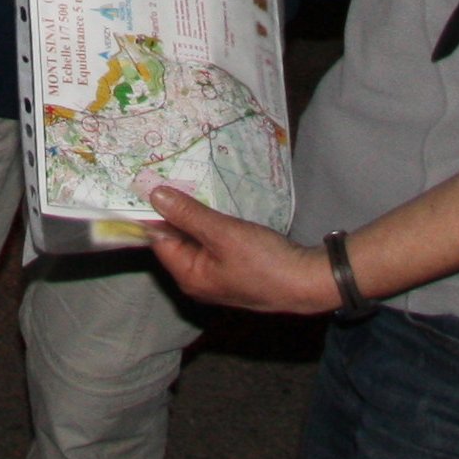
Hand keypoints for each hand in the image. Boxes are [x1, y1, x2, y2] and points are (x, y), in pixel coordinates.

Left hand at [142, 184, 337, 314]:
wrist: (306, 282)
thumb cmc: (263, 261)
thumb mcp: (222, 233)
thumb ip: (188, 214)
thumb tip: (155, 196)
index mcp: (188, 276)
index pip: (159, 240)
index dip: (154, 212)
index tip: (152, 182)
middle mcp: (197, 280)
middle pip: (176, 240)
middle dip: (176, 211)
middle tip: (174, 177)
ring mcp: (216, 276)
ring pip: (197, 240)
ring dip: (196, 216)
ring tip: (193, 186)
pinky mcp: (233, 269)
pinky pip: (213, 244)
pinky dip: (212, 226)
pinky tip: (217, 208)